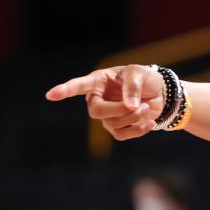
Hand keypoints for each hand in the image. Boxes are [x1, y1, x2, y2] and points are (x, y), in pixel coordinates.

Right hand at [46, 64, 165, 140]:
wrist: (158, 93)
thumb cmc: (144, 79)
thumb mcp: (139, 74)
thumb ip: (132, 87)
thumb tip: (130, 106)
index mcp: (98, 82)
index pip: (78, 86)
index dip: (65, 90)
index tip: (51, 95)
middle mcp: (98, 99)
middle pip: (96, 112)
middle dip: (119, 111)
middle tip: (139, 105)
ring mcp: (106, 116)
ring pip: (112, 124)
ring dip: (133, 118)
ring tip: (146, 107)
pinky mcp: (117, 128)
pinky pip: (122, 135)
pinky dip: (138, 130)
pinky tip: (150, 122)